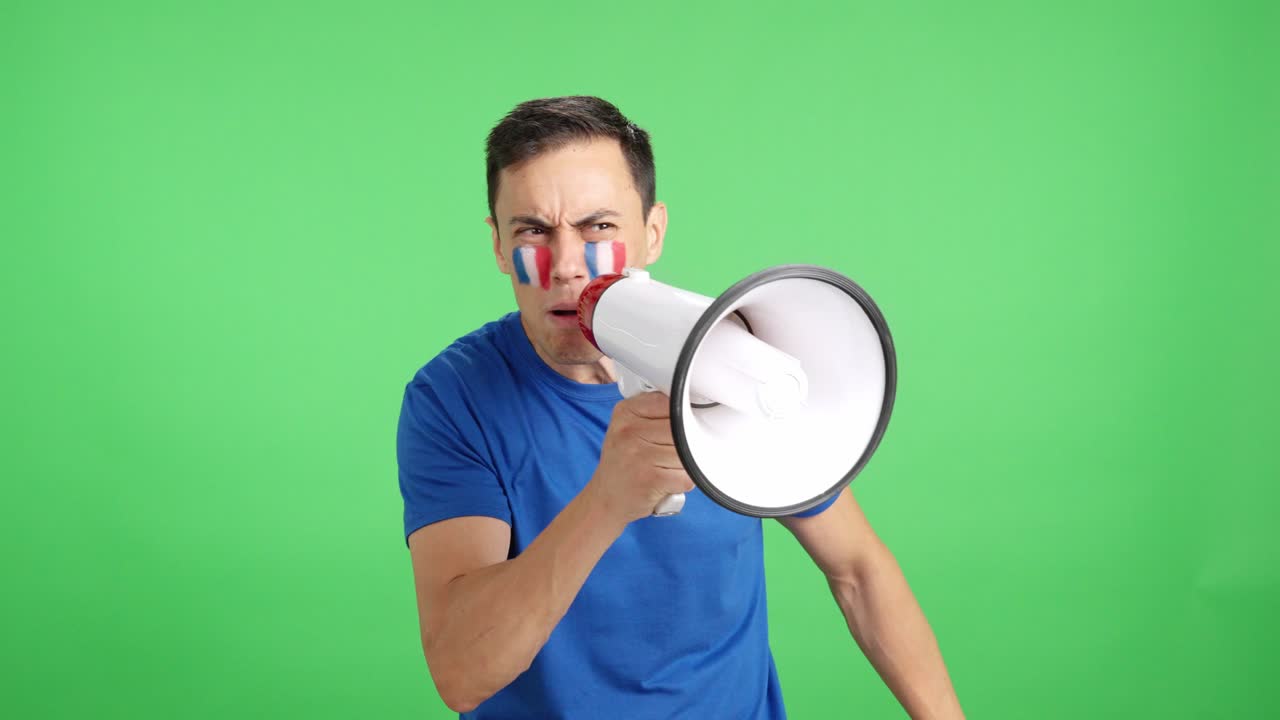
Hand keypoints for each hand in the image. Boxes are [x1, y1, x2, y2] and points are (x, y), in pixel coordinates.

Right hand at [588, 391, 694, 522]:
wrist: (605, 499)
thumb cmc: (623, 463)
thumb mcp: (627, 429)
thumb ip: (653, 414)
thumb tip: (691, 407)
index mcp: (625, 412)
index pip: (669, 403)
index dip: (683, 416)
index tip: (683, 425)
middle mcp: (629, 431)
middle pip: (681, 428)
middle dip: (687, 442)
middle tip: (674, 452)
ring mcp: (639, 455)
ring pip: (687, 452)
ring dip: (686, 464)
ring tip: (668, 468)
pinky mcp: (650, 478)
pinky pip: (686, 476)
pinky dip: (684, 482)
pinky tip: (669, 482)